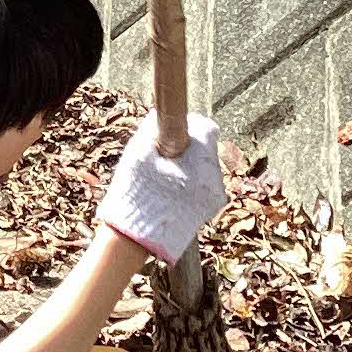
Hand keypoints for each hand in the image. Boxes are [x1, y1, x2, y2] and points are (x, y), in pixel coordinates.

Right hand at [99, 111, 227, 265]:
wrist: (139, 237)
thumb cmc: (136, 192)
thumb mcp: (138, 152)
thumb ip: (155, 127)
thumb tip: (163, 115)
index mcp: (200, 160)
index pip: (206, 129)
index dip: (189, 127)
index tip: (171, 134)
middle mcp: (214, 178)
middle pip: (205, 150)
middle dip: (187, 151)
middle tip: (163, 161)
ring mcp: (214, 197)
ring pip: (204, 169)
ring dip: (189, 169)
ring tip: (164, 181)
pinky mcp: (210, 210)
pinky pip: (203, 187)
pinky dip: (190, 186)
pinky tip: (170, 194)